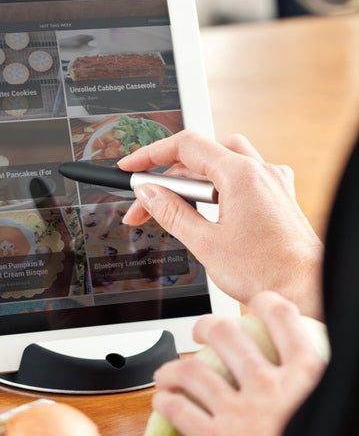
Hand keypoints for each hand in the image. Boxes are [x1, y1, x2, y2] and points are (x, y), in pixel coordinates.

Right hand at [119, 131, 323, 318]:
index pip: (186, 146)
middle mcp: (260, 171)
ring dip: (192, 183)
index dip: (150, 155)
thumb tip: (148, 194)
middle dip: (167, 180)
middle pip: (201, 157)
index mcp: (242, 175)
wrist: (306, 288)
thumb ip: (171, 213)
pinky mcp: (277, 195)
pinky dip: (216, 188)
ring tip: (174, 212)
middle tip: (144, 206)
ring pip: (221, 164)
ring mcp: (271, 182)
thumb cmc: (267, 271)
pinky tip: (207, 213)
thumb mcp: (205, 244)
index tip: (130, 166)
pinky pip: (240, 177)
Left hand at [152, 292, 326, 435]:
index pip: (284, 320)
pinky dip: (164, 403)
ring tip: (168, 373)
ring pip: (193, 371)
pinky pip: (179, 411)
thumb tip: (313, 376)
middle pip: (226, 335)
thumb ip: (319, 389)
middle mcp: (269, 386)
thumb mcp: (336, 412)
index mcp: (307, 376)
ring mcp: (239, 412)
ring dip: (173, 368)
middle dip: (206, 326)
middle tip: (200, 331)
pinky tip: (163, 403)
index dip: (266, 305)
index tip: (258, 305)